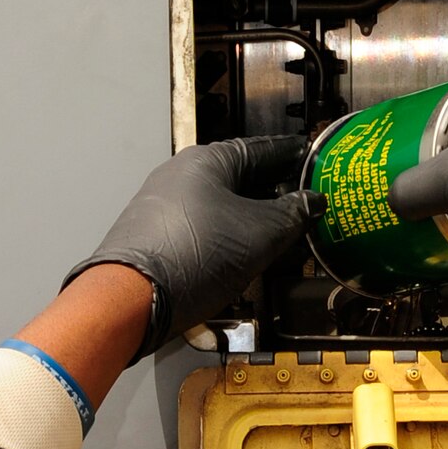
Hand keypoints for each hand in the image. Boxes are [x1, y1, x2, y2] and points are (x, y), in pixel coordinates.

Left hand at [62, 137, 324, 356]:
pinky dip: (227, 236)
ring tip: (279, 235)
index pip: (261, 149)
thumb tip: (314, 201)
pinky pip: (202, 228)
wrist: (133, 299)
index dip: (291, 155)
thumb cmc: (200, 254)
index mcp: (207, 160)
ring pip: (219, 206)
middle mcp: (180, 174)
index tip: (312, 158)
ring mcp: (163, 207)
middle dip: (272, 192)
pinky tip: (240, 255)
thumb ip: (292, 215)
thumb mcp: (260, 235)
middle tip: (303, 203)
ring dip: (250, 219)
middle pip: (238, 178)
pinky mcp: (153, 237)